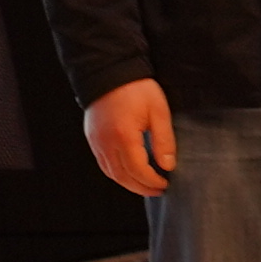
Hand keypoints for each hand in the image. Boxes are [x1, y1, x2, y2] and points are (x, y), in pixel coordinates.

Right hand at [85, 78, 176, 200]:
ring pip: (110, 173)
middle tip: (158, 190)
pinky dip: (116, 173)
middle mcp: (106, 143)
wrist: (109, 71)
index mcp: (124, 136)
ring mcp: (96, 141)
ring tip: (145, 185)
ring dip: (128, 183)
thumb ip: (164, 141)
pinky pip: (103, 163)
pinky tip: (129, 172)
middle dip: (141, 188)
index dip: (152, 182)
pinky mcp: (92, 138)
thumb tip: (168, 166)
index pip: (138, 171)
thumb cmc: (136, 89)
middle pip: (122, 177)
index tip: (165, 184)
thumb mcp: (158, 111)